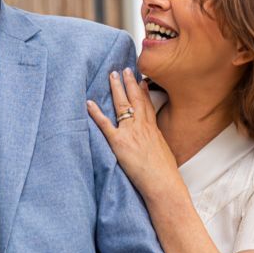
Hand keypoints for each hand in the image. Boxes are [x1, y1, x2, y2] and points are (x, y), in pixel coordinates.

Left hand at [86, 69, 177, 197]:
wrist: (163, 183)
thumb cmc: (164, 174)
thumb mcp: (164, 153)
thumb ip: (156, 145)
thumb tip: (154, 147)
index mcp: (153, 129)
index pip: (147, 105)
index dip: (143, 91)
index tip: (140, 80)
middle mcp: (142, 127)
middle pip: (135, 99)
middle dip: (129, 82)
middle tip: (124, 69)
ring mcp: (131, 132)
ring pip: (122, 105)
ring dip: (116, 88)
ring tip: (111, 75)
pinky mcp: (119, 142)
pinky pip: (105, 125)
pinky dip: (96, 113)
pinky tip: (89, 103)